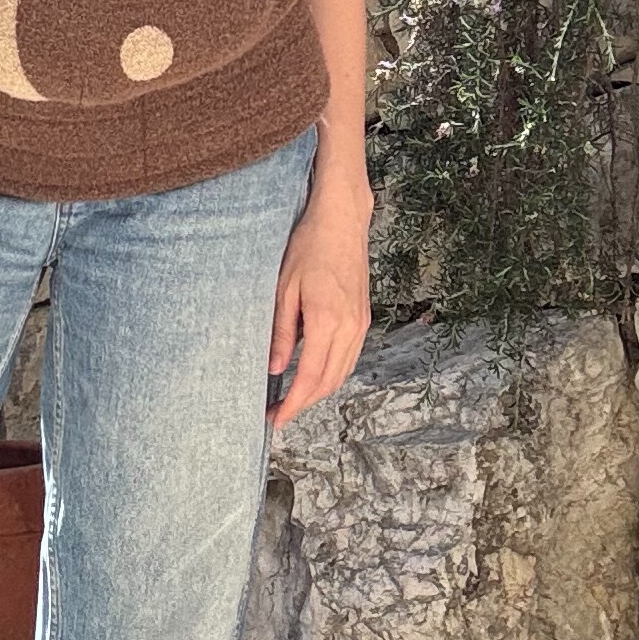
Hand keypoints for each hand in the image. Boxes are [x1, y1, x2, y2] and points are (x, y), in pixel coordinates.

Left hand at [268, 178, 372, 432]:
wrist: (342, 221)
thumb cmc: (309, 247)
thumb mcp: (284, 289)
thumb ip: (282, 332)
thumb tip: (274, 368)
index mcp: (327, 321)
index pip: (310, 378)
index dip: (292, 404)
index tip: (276, 418)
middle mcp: (350, 328)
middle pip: (328, 382)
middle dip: (303, 404)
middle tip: (278, 413)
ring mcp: (361, 324)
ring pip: (341, 373)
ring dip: (318, 391)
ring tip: (292, 398)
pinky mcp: (364, 318)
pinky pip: (349, 357)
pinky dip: (332, 373)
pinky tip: (313, 374)